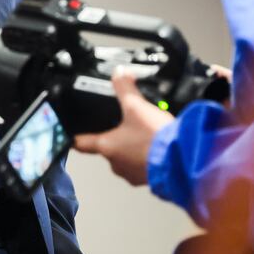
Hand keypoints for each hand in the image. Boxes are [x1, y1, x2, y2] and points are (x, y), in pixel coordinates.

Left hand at [73, 67, 174, 185]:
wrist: (183, 160)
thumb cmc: (154, 137)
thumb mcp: (137, 106)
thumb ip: (125, 88)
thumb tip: (119, 72)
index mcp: (106, 146)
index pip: (81, 143)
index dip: (75, 137)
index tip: (71, 135)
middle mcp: (116, 164)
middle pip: (107, 149)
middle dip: (115, 138)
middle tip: (126, 126)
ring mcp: (132, 175)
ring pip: (126, 159)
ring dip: (133, 149)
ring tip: (146, 135)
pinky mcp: (149, 181)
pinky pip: (143, 167)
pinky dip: (147, 158)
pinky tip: (157, 147)